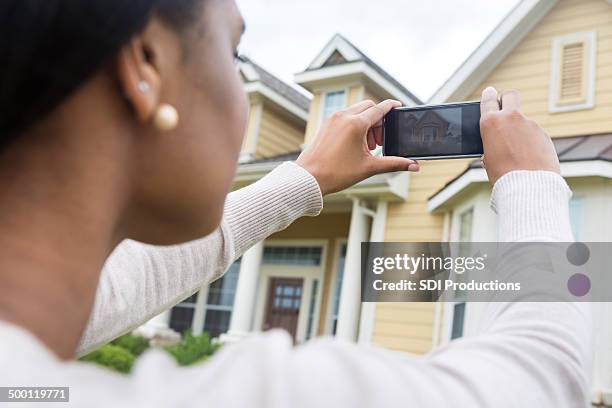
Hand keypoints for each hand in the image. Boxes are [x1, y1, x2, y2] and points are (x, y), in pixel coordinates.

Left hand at [296, 100, 419, 194]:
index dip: (392, 107)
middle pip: (369, 107)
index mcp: (356, 124)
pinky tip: (355, 143)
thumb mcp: (369, 167)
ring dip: (367, 123)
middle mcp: (344, 116)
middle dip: (379, 121)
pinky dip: (354, 124)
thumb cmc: (336, 173)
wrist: (308, 178)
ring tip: (368, 146)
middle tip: (380, 141)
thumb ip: (394, 163)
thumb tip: (414, 165)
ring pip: (356, 111)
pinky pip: (345, 116)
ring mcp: (333, 119)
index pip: (380, 108)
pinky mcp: (326, 124)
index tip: (399, 107)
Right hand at [480, 87, 559, 184]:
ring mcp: (531, 125)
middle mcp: (512, 118)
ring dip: (520, 131)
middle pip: (510, 96)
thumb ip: (492, 144)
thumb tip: (497, 145)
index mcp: (491, 123)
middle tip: (504, 108)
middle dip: (506, 99)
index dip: (488, 95)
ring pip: (523, 122)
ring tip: (517, 153)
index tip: (490, 93)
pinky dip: (531, 143)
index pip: (488, 99)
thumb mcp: (488, 159)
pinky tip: (529, 159)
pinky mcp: (544, 135)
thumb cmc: (503, 176)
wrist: (529, 187)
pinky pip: (535, 135)